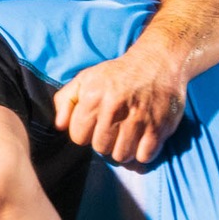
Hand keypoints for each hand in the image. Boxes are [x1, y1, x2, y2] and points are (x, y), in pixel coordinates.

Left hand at [52, 51, 186, 164]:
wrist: (156, 63)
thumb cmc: (117, 74)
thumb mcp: (85, 79)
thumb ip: (65, 100)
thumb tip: (59, 126)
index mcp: (93, 97)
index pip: (78, 136)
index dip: (85, 133)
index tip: (94, 125)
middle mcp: (114, 109)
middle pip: (100, 148)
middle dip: (104, 142)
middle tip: (113, 130)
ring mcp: (138, 119)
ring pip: (121, 156)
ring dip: (123, 150)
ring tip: (127, 136)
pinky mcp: (159, 128)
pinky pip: (144, 157)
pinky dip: (143, 153)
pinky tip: (142, 140)